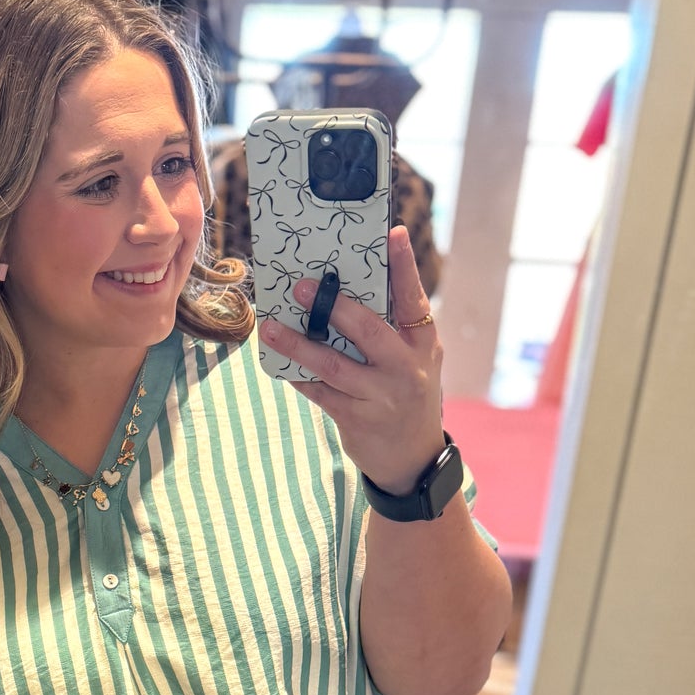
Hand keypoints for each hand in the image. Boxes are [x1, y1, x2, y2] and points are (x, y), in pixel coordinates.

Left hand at [260, 224, 445, 494]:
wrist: (413, 459)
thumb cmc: (408, 396)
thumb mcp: (416, 360)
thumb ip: (393, 329)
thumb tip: (347, 292)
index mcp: (423, 345)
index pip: (414, 300)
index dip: (404, 267)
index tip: (391, 235)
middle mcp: (405, 369)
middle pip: (368, 330)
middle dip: (334, 307)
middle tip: (302, 287)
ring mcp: (381, 396)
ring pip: (334, 365)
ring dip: (299, 345)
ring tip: (271, 328)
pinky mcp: (357, 419)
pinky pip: (319, 393)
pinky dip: (298, 376)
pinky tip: (279, 362)